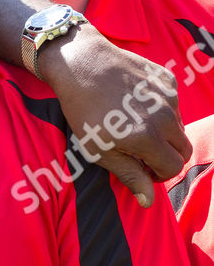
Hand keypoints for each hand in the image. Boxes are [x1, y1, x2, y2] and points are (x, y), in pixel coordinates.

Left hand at [37, 25, 189, 206]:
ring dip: (163, 134)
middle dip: (166, 157)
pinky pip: (174, 105)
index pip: (173, 168)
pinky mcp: (168, 80)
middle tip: (140, 153)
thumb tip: (149, 202)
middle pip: (183, 150)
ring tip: (133, 126)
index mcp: (148, 138)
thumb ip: (129, 175)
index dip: (157, 175)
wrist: (82, 63)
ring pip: (179, 127)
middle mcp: (165, 117)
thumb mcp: (98, 149)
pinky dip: (161, 111)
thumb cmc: (84, 110)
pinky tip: (135, 104)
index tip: (141, 170)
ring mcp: (170, 97)